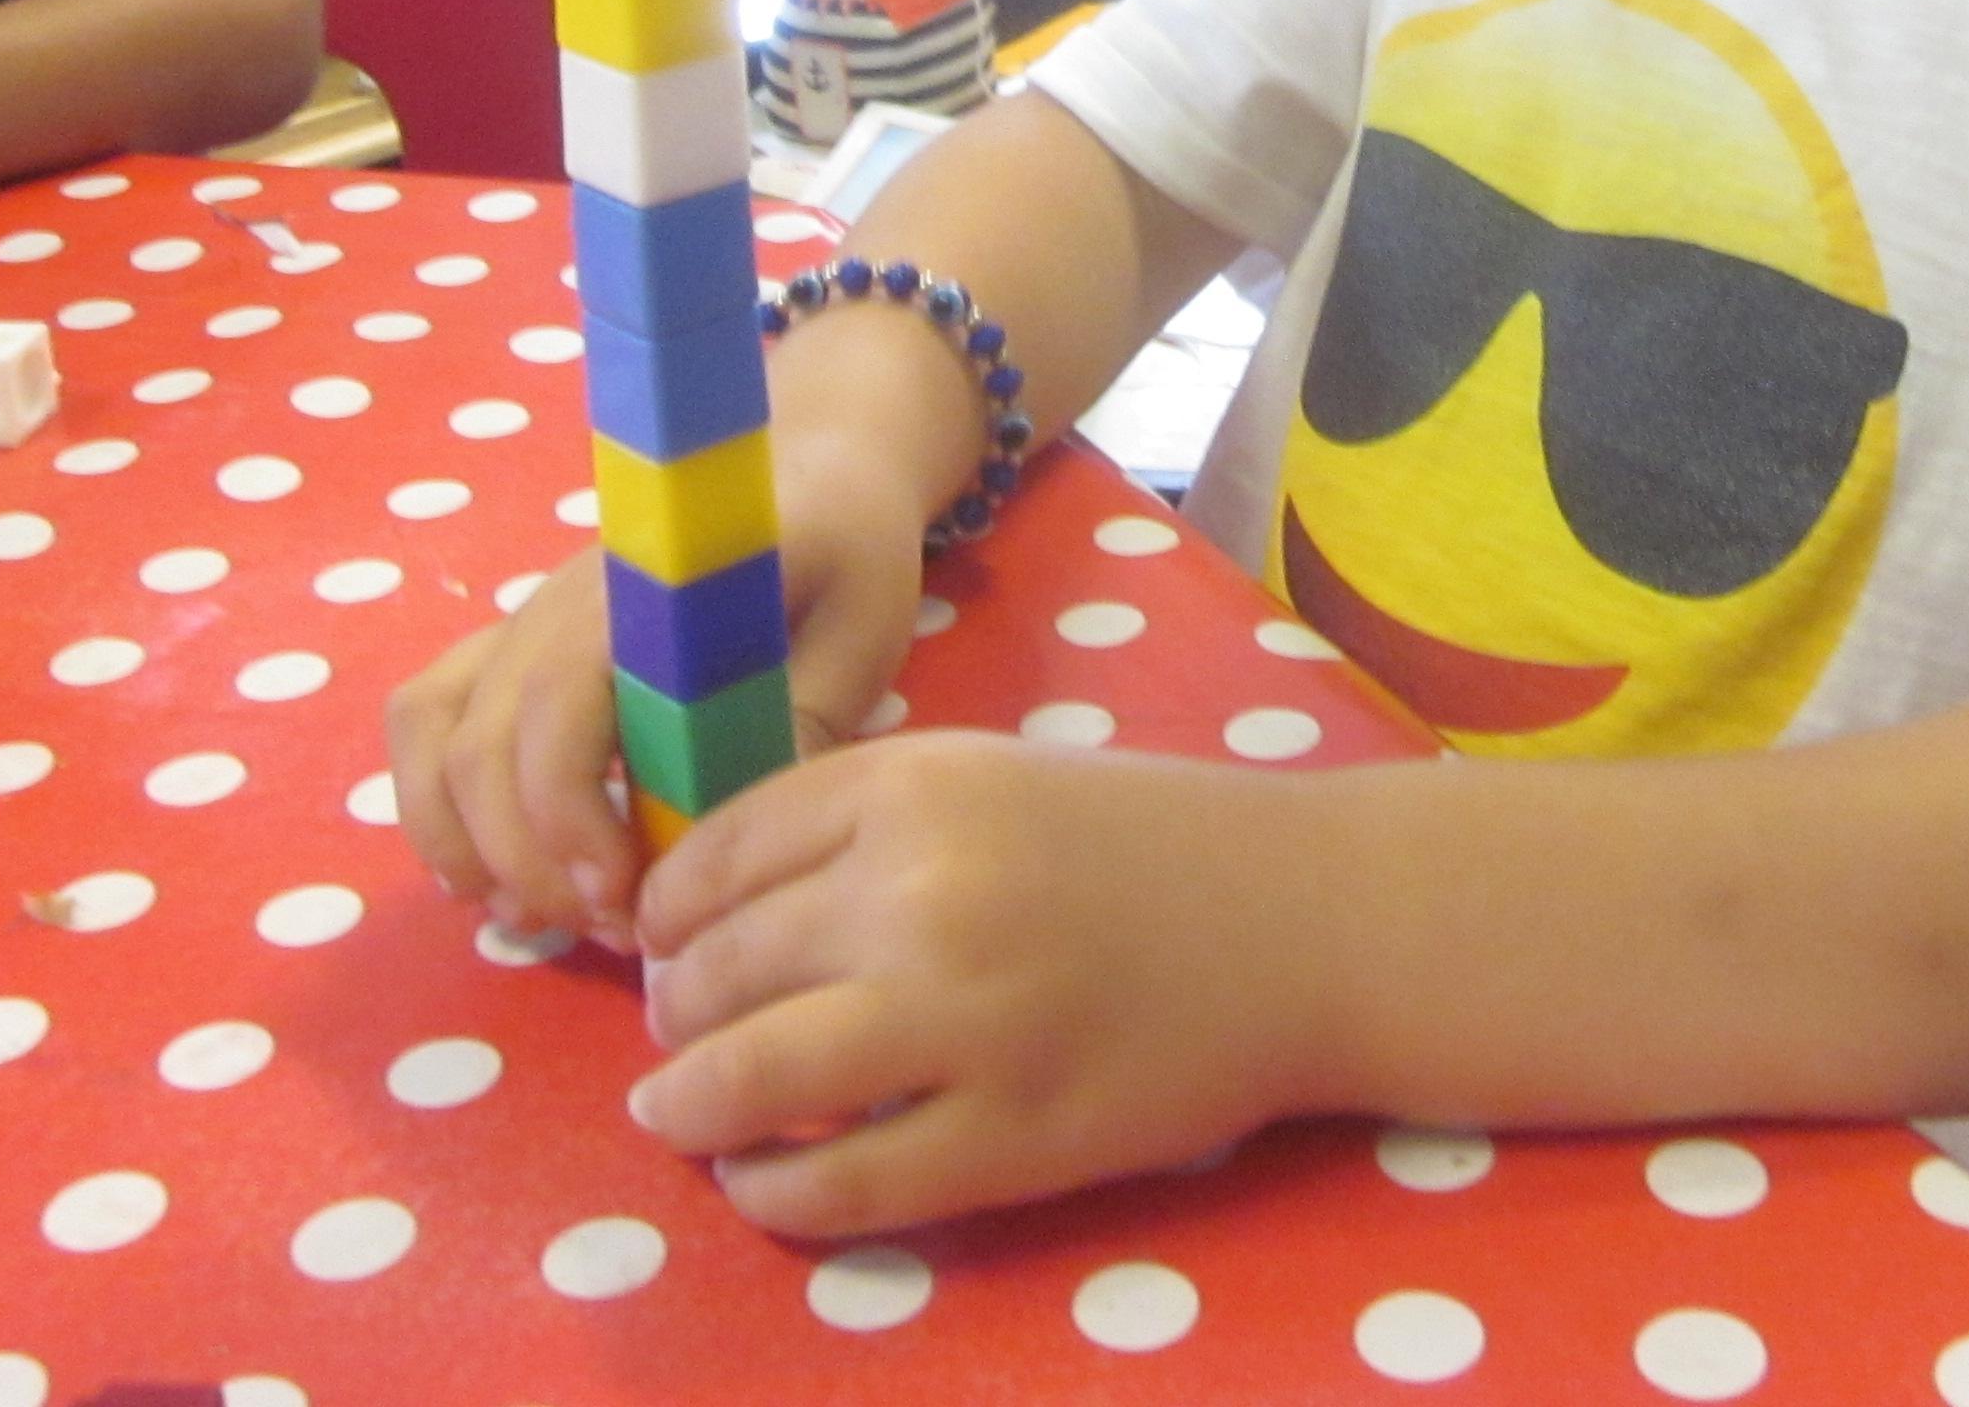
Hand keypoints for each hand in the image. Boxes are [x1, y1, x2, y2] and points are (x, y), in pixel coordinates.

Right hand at [386, 409, 945, 945]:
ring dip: (474, 845)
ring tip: (552, 916)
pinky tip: (490, 878)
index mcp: (649, 585)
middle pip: (483, 744)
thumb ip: (806, 718)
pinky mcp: (509, 642)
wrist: (809, 461)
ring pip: (434, 738)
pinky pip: (426, 718)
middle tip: (620, 932)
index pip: (559, 702)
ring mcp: (524, 617)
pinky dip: (434, 808)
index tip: (626, 895)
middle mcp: (561, 598)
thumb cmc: (844, 545)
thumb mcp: (864, 625)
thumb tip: (732, 832)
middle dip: (532, 861)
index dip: (569, 813)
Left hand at [630, 731, 1335, 1236]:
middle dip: (675, 1013)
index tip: (659, 946)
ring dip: (690, 1106)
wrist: (1309, 920)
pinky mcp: (1010, 1135)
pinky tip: (759, 1180)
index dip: (667, 914)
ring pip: (756, 1079)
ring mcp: (965, 1021)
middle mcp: (924, 893)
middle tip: (673, 1037)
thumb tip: (710, 910)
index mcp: (916, 786)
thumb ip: (867, 822)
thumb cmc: (1149, 841)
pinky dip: (775, 1190)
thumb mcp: (995, 778)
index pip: (719, 856)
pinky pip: (843, 1182)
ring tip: (677, 1115)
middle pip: (722, 968)